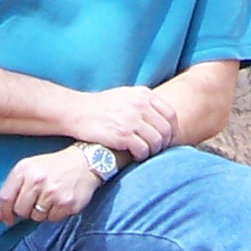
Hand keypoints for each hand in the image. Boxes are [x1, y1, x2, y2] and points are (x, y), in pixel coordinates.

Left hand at [0, 147, 99, 225]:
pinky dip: (55, 214)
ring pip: (36, 217)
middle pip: (20, 210)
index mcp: (24, 169)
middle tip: (35, 202)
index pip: (5, 197)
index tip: (7, 217)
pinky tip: (59, 201)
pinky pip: (52, 219)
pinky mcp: (66, 203)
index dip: (4, 211)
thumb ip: (12, 191)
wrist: (85, 163)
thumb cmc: (54, 167)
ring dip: (41, 212)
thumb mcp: (30, 171)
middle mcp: (37, 180)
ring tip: (49, 198)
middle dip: (25, 211)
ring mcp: (52, 192)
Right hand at [59, 84, 178, 160]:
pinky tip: (135, 155)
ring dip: (153, 151)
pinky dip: (141, 156)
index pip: (170, 113)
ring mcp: (132, 120)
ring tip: (145, 153)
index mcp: (143, 94)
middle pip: (166, 129)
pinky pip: (143, 150)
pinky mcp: (123, 135)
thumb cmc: (101, 105)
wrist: (77, 111)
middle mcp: (140, 105)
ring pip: (156, 141)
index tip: (168, 137)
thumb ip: (143, 102)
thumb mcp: (125, 95)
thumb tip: (160, 115)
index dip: (173, 129)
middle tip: (157, 149)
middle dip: (164, 142)